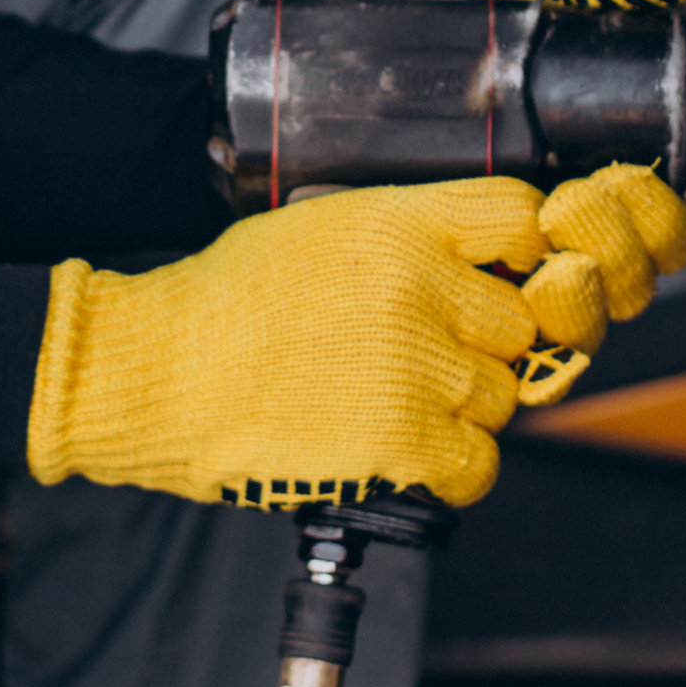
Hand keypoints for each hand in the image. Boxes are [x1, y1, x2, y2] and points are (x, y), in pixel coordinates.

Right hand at [28, 162, 685, 513]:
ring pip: (503, 394)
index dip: (525, 252)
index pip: (519, 219)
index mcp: (399, 224)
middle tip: (431, 357)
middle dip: (483, 344)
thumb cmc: (223, 303)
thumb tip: (472, 263)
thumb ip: (400, 238)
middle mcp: (421, 288)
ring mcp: (418, 368)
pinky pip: (481, 463)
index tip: (510, 277)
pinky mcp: (405, 442)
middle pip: (520, 322)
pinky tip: (411, 453)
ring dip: (464, 406)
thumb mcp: (316, 229)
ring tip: (400, 403)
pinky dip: (454, 468)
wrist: (160, 372)